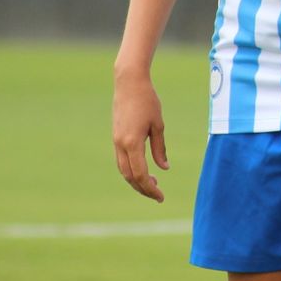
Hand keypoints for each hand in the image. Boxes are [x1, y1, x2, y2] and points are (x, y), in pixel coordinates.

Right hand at [112, 75, 168, 201]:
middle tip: (158, 195)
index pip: (140, 175)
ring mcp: (116, 141)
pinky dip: (131, 170)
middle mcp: (121, 145)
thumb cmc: (148, 101)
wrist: (129, 83)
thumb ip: (159, 148)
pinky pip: (121, 160)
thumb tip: (164, 168)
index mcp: (132, 143)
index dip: (150, 189)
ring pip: (123, 170)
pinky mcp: (116, 137)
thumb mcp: (158, 125)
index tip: (161, 197)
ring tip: (153, 184)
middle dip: (143, 188)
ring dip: (136, 180)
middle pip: (129, 176)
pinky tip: (143, 170)